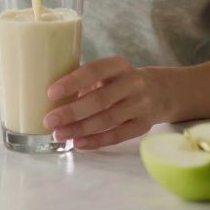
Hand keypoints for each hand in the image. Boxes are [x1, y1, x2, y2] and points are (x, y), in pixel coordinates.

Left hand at [42, 56, 163, 150]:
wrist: (159, 91)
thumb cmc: (119, 82)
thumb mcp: (107, 73)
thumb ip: (85, 81)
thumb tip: (49, 97)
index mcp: (118, 65)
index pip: (94, 71)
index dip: (73, 82)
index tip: (50, 93)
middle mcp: (132, 83)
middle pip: (100, 100)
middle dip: (72, 111)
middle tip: (49, 120)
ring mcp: (140, 105)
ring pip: (107, 120)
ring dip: (80, 129)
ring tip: (59, 134)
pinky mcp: (143, 125)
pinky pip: (117, 135)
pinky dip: (96, 141)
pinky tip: (78, 143)